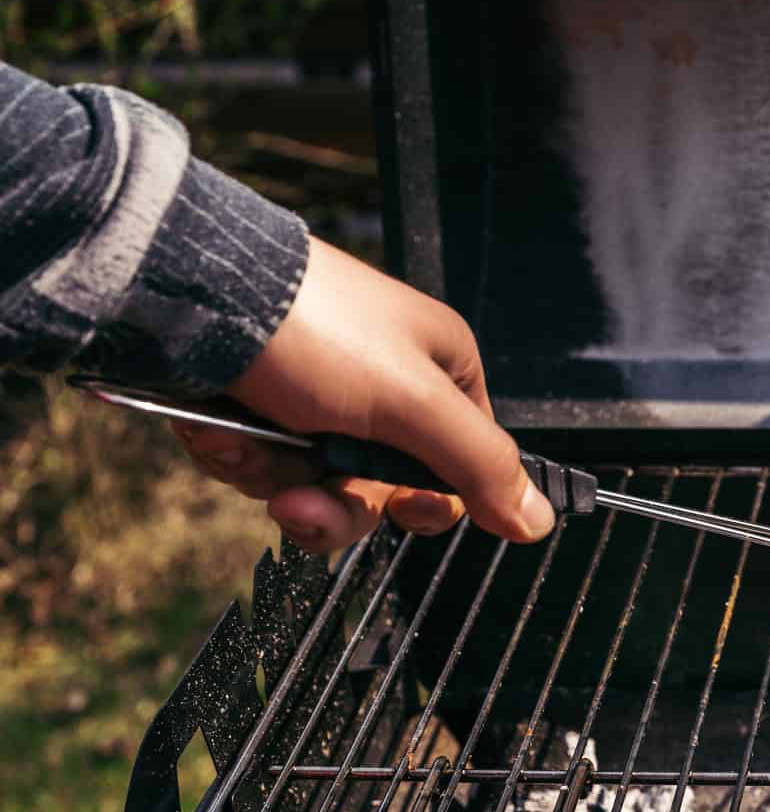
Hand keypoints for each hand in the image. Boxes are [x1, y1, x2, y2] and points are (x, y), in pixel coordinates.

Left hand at [168, 236, 555, 554]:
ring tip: (243, 444)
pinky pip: (264, 464)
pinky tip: (219, 426)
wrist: (190, 290)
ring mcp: (318, 396)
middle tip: (300, 498)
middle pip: (380, 490)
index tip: (401, 507)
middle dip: (335, 502)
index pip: (459, 466)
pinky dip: (238, 455)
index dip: (427, 500)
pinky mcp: (261, 405)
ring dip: (277, 478)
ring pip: (316, 485)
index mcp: (439, 372)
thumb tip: (538, 521)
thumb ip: (480, 466)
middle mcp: (384, 385)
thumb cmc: (315, 331)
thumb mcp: (414, 404)